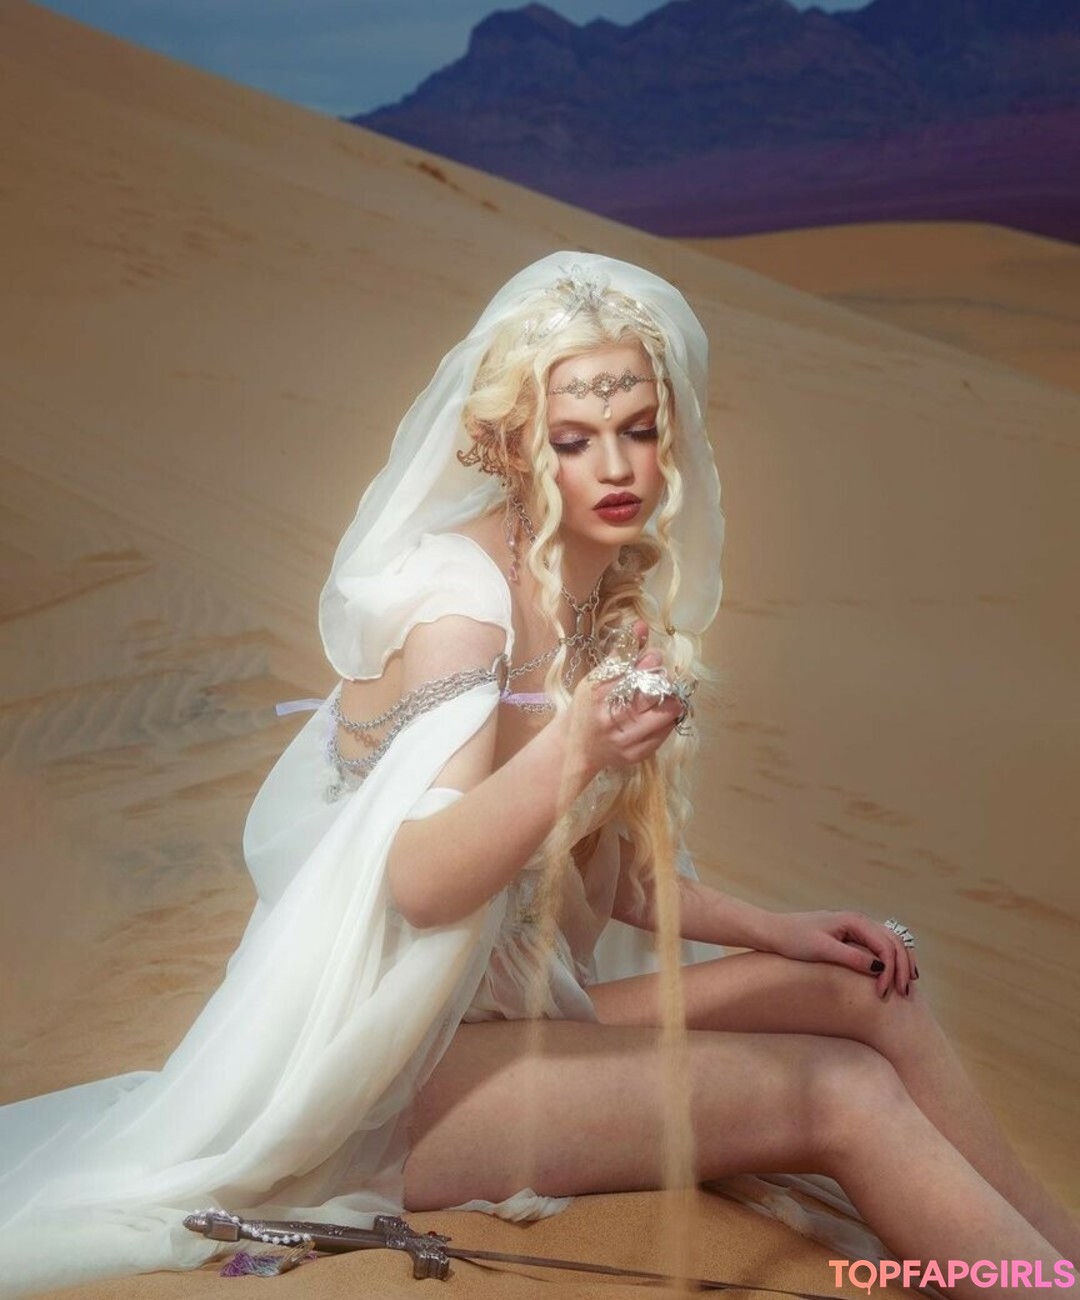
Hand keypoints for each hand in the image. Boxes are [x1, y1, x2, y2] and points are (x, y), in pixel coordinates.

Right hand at [566, 621, 682, 773]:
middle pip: (650, 692)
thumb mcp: (595, 678)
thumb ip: (619, 654)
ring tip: (665, 694)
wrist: (575, 747)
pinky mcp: (636, 754)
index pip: (631, 671)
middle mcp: (610, 719)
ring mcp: (624, 739)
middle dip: (661, 679)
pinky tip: (660, 712)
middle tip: (662, 675)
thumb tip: (641, 625)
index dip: (648, 661)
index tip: (654, 656)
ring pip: (664, 714)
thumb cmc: (586, 707)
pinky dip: (667, 718)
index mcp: (597, 695)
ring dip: (671, 699)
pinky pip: (664, 733)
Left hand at [769, 909, 918, 998]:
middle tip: (905, 994)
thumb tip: (880, 967)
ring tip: (907, 985)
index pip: (885, 946)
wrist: (775, 931)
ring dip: (901, 963)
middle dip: (902, 968)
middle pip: (894, 943)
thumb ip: (851, 958)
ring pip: (891, 942)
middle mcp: (860, 920)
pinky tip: (894, 973)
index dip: (890, 971)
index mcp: (854, 920)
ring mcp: (857, 926)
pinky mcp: (852, 934)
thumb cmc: (794, 940)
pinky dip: (891, 958)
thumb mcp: (822, 950)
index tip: (882, 994)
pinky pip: (880, 945)